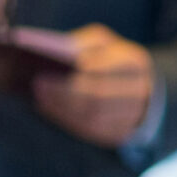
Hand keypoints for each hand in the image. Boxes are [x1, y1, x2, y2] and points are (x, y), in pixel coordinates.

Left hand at [31, 25, 155, 147]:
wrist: (140, 85)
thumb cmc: (110, 58)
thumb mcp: (102, 43)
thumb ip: (82, 44)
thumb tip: (52, 52)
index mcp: (135, 63)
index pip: (104, 69)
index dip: (76, 71)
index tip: (47, 68)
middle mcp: (140, 91)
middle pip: (99, 95)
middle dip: (64, 91)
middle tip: (37, 84)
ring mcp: (133, 115)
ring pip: (94, 115)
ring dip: (62, 107)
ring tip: (38, 95)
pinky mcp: (120, 133)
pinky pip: (91, 130)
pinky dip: (66, 119)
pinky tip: (47, 107)